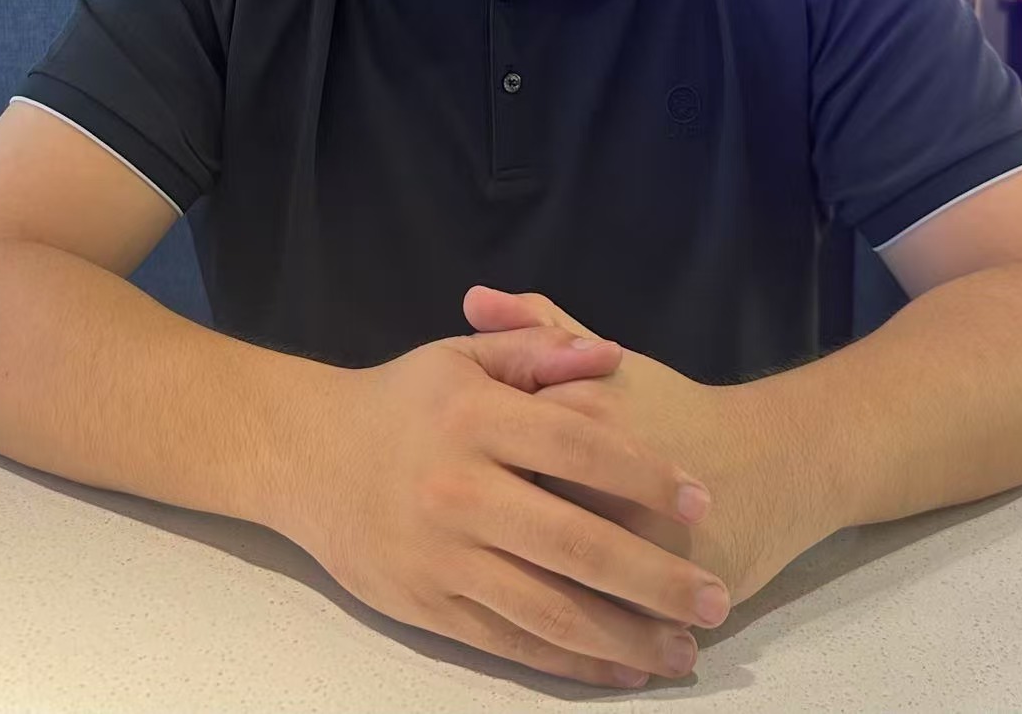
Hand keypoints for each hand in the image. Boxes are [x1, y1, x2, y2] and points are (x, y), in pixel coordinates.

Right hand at [288, 326, 727, 689]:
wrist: (306, 454)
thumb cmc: (400, 400)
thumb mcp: (461, 355)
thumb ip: (536, 349)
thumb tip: (611, 354)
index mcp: (476, 417)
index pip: (578, 446)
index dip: (644, 475)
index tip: (700, 499)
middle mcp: (461, 489)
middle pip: (576, 541)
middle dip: (655, 577)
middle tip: (715, 598)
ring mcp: (444, 555)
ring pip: (549, 607)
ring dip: (625, 637)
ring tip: (684, 651)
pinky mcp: (427, 606)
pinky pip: (510, 642)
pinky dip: (571, 662)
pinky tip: (620, 671)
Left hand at [464, 288, 826, 607]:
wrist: (773, 463)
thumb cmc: (675, 408)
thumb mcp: (608, 361)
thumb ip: (537, 329)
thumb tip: (472, 298)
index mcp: (576, 413)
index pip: (492, 443)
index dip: (473, 465)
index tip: (464, 476)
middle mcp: (594, 477)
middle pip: (512, 516)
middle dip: (489, 534)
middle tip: (476, 542)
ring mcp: (628, 544)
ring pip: (550, 580)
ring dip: (519, 588)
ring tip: (506, 577)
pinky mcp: (651, 598)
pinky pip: (594, 624)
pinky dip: (573, 635)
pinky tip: (553, 624)